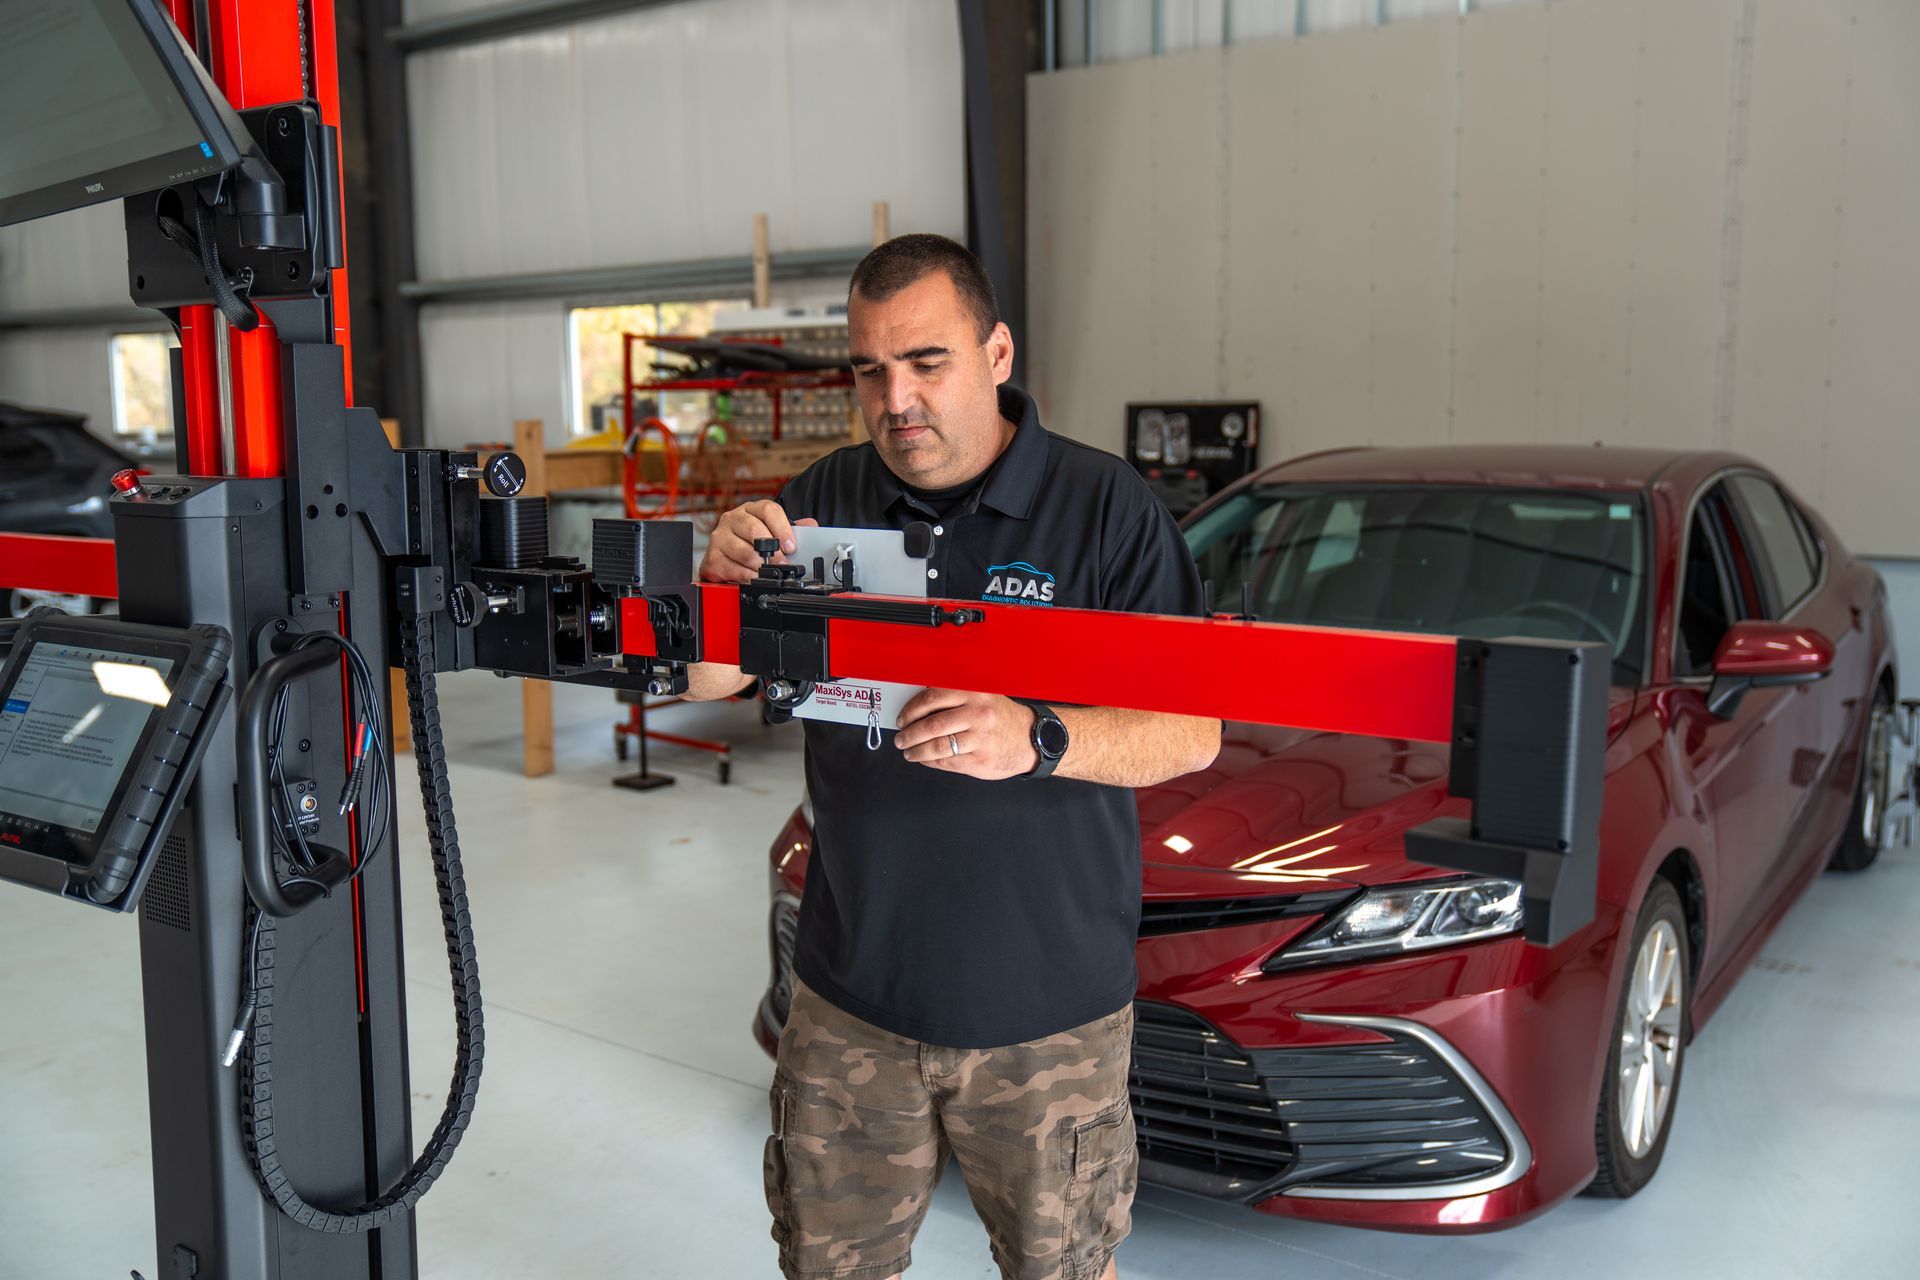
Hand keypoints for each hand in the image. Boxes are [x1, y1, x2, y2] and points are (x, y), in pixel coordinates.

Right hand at [699, 501, 818, 583]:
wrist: (723, 560)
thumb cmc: (749, 544)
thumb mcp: (772, 532)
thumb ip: (793, 529)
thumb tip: (811, 526)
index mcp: (750, 509)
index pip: (768, 510)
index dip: (783, 529)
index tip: (791, 546)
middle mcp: (732, 519)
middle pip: (754, 529)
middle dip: (773, 551)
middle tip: (783, 563)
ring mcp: (720, 537)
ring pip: (744, 552)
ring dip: (761, 566)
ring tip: (770, 573)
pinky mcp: (712, 557)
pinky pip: (733, 569)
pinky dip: (748, 577)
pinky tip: (755, 579)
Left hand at [894, 689, 1038, 779]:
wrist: (1030, 739)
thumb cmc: (1001, 717)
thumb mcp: (982, 697)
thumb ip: (954, 698)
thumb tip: (917, 707)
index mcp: (973, 693)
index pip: (931, 698)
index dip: (911, 710)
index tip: (902, 718)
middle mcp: (977, 714)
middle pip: (931, 724)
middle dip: (909, 734)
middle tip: (901, 738)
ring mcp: (979, 738)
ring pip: (937, 746)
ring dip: (917, 751)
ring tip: (909, 751)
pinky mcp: (980, 759)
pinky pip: (947, 762)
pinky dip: (930, 761)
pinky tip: (925, 759)